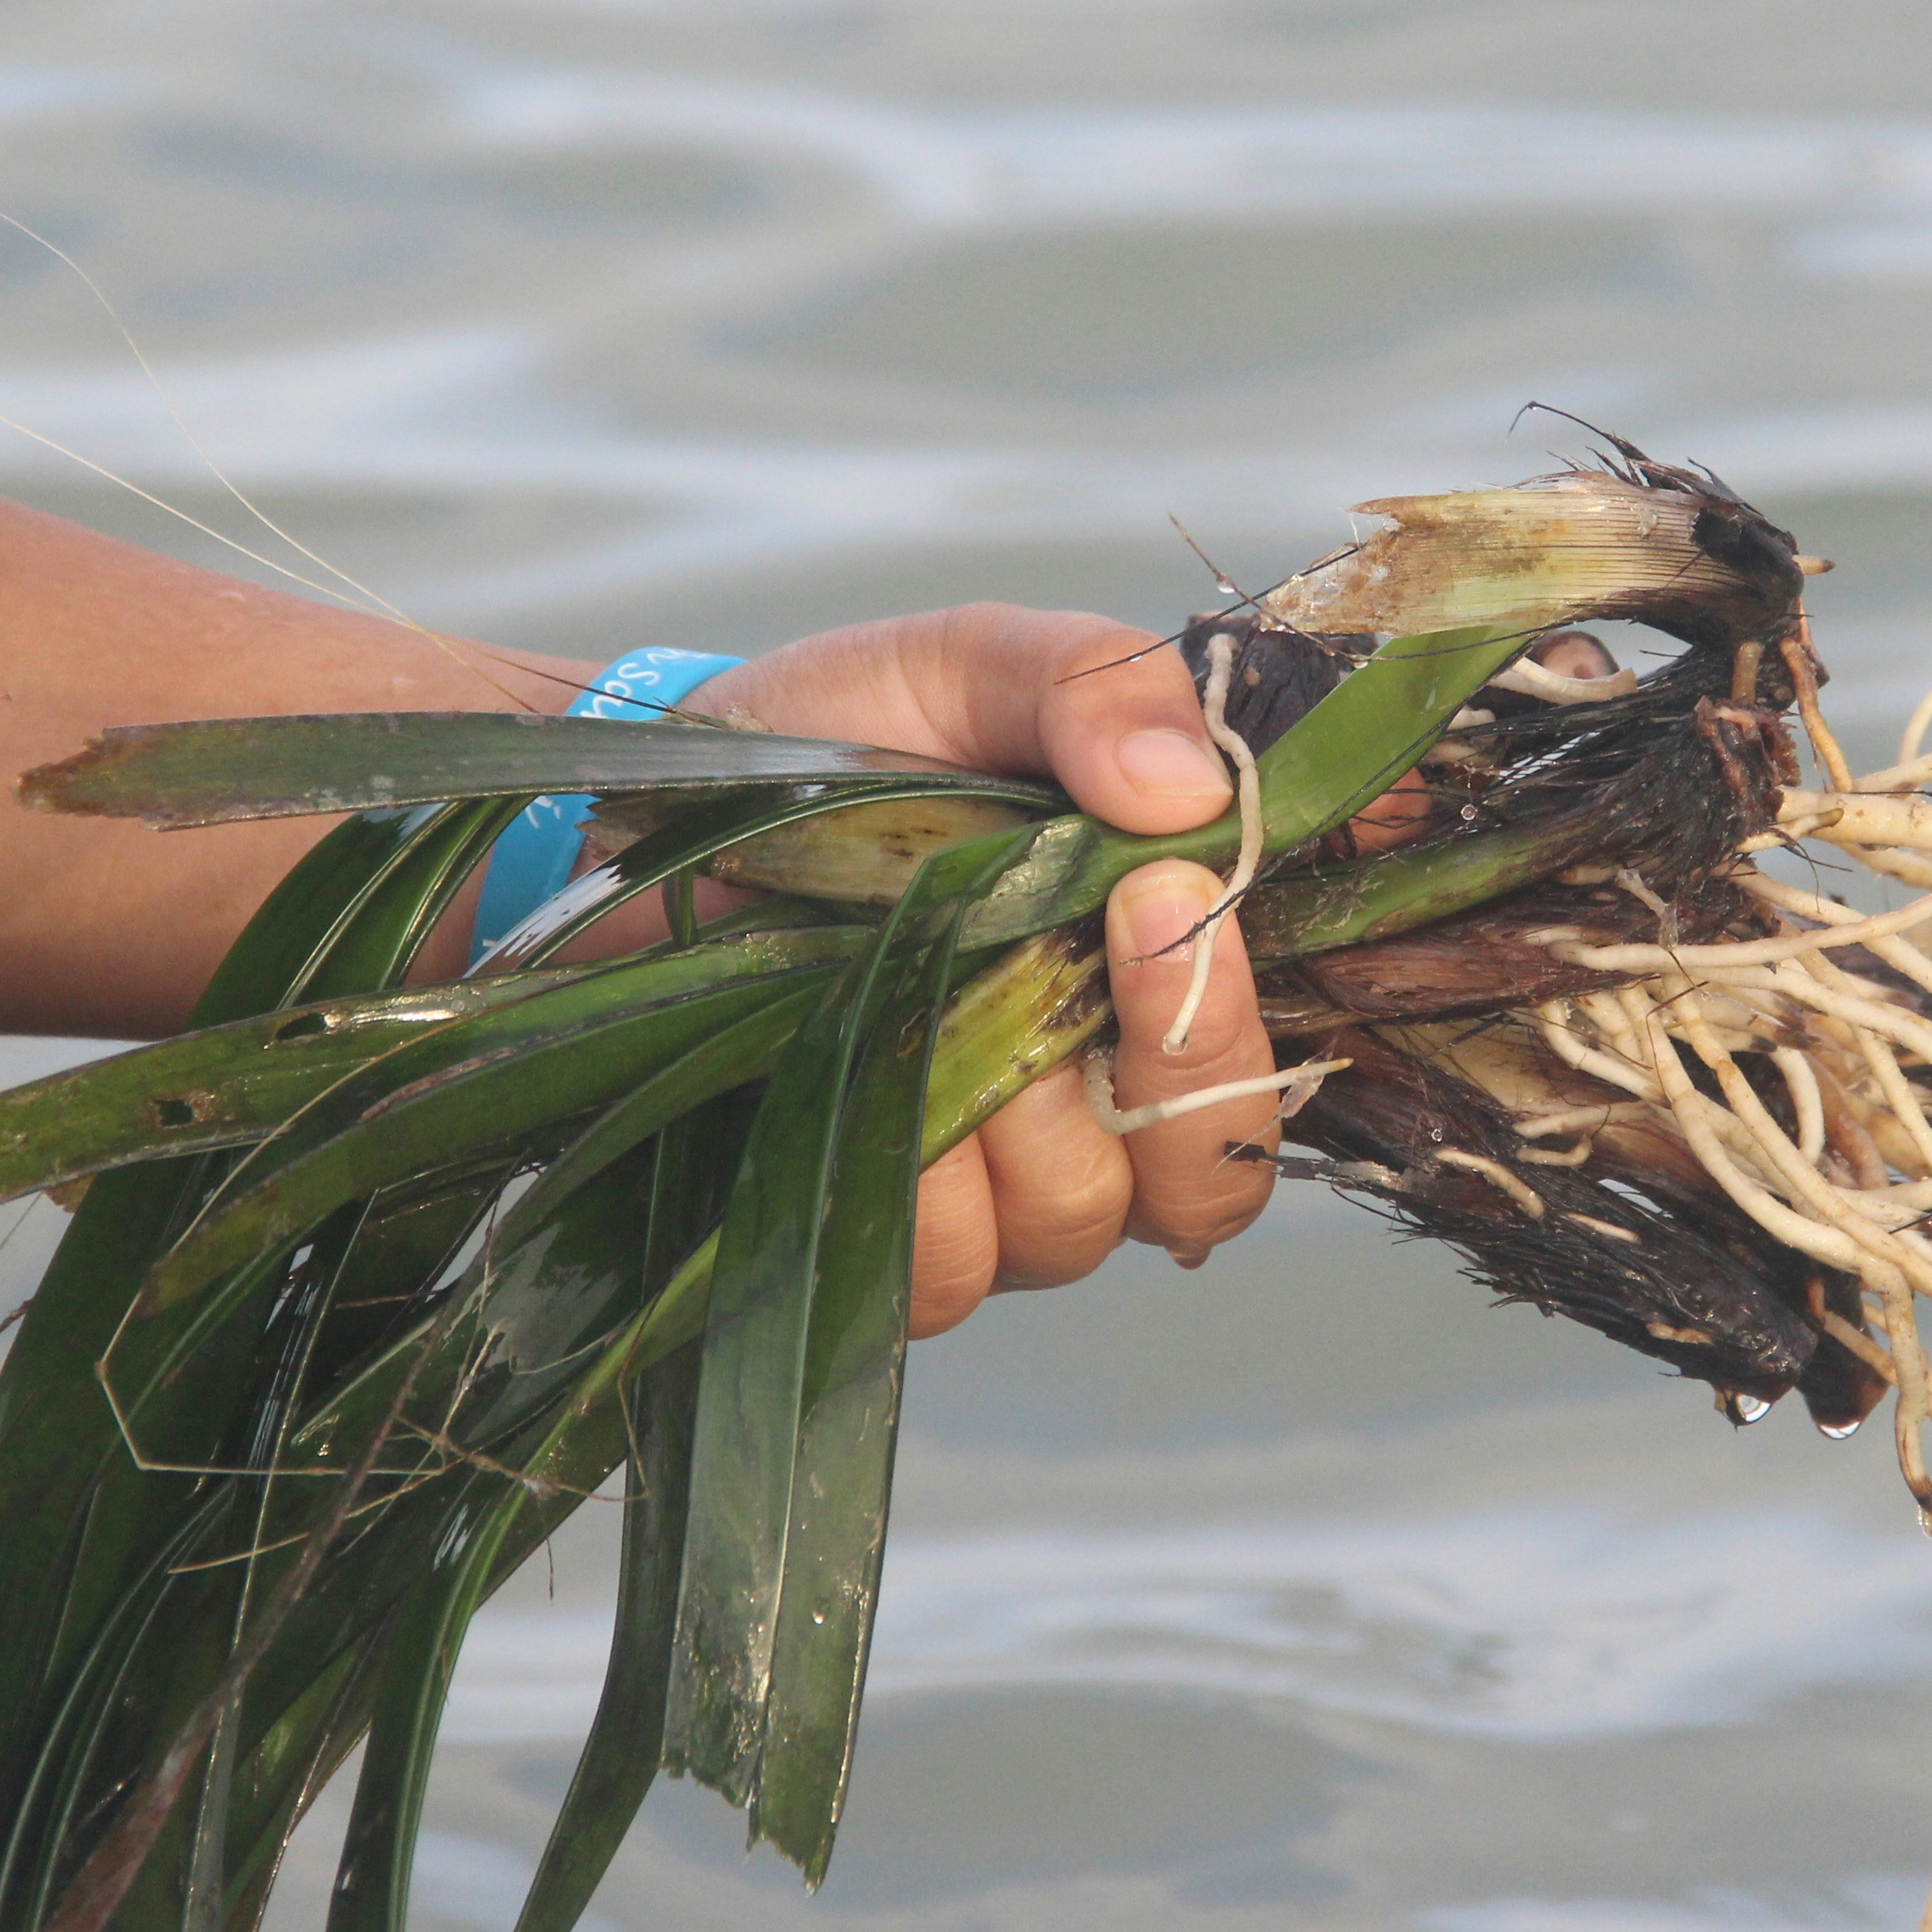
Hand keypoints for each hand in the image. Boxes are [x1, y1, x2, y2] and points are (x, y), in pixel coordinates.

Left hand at [701, 605, 1280, 1336]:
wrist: (646, 819)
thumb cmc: (838, 740)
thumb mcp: (973, 664)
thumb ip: (1096, 684)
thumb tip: (1188, 786)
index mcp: (1161, 962)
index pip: (1285, 1040)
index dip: (1252, 998)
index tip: (1173, 889)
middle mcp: (1113, 1093)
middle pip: (1208, 1165)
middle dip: (1166, 1060)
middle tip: (1096, 930)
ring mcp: (1013, 1184)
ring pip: (1077, 1218)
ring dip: (1006, 1110)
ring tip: (920, 990)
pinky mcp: (909, 1245)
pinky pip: (950, 1267)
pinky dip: (910, 1180)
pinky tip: (850, 1077)